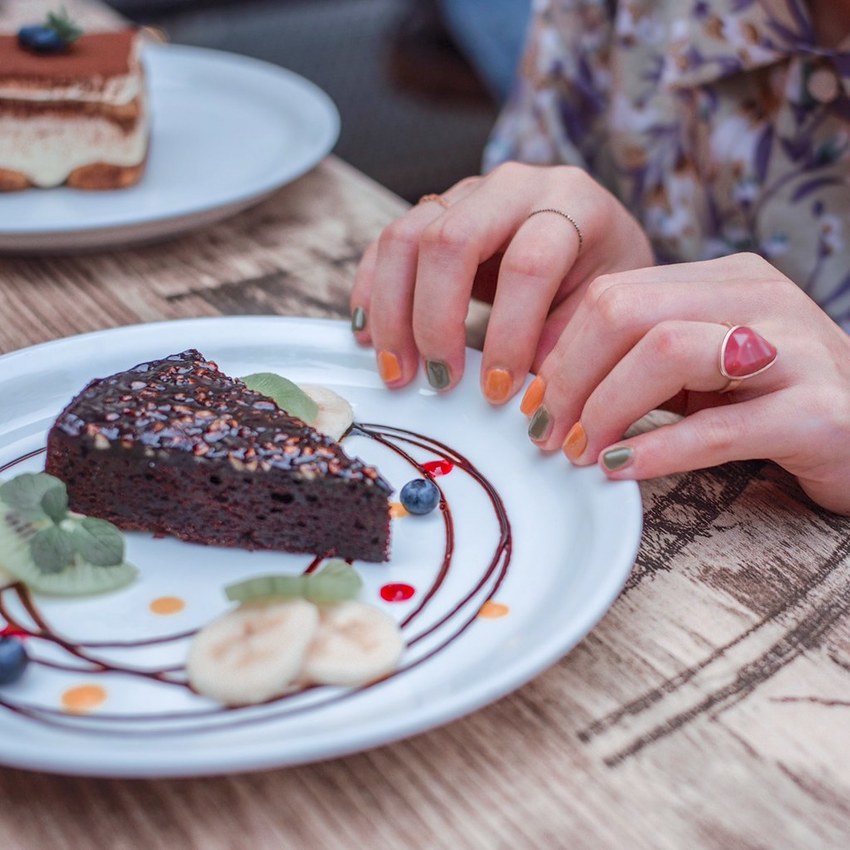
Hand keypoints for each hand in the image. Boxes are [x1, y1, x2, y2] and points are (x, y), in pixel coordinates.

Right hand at [350, 162, 652, 400]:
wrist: (591, 236)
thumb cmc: (599, 275)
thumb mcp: (603, 304)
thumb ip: (566, 342)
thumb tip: (524, 396)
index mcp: (573, 202)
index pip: (528, 264)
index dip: (509, 333)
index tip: (498, 389)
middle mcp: (513, 186)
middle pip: (451, 239)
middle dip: (434, 319)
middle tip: (437, 378)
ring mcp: (465, 193)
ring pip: (405, 237)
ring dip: (392, 311)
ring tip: (397, 370)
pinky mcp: (431, 212)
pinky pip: (384, 244)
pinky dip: (369, 291)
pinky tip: (368, 335)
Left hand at [522, 253, 849, 515]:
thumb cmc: (773, 408)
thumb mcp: (701, 373)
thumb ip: (639, 362)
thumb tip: (546, 386)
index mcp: (725, 280)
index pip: (615, 295)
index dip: (560, 351)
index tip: (533, 403)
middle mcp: (760, 298)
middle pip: (627, 312)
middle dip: (570, 377)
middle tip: (546, 432)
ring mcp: (794, 348)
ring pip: (666, 351)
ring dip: (606, 407)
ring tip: (582, 452)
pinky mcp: (818, 411)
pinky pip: (718, 426)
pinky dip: (658, 449)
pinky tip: (620, 470)